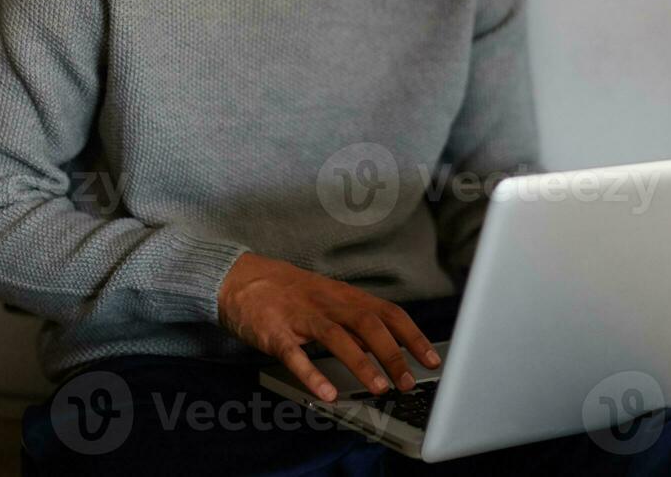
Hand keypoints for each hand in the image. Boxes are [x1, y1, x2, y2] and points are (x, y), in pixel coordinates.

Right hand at [216, 251, 441, 402]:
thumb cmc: (288, 292)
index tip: (431, 358)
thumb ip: (355, 323)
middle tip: (408, 381)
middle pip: (368, 323)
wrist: (239, 277)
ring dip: (361, 364)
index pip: (387, 312)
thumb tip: (388, 348)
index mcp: (344, 296)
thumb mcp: (328, 300)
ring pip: (337, 337)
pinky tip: (327, 394)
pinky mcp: (274, 332)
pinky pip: (295, 355)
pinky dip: (313, 375)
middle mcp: (327, 303)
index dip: (412, 336)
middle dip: (393, 354)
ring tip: (379, 389)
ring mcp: (300, 316)